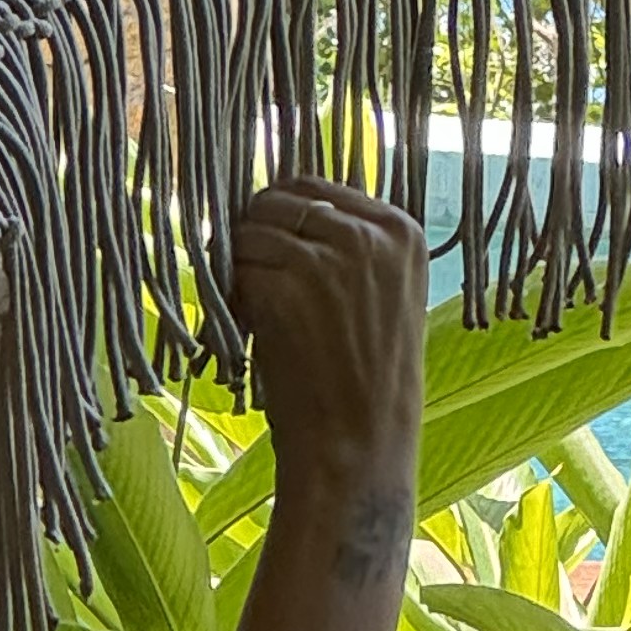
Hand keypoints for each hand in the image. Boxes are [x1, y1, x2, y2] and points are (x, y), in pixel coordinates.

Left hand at [232, 176, 428, 527]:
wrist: (358, 444)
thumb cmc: (367, 381)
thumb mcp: (383, 295)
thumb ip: (351, 246)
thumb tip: (283, 208)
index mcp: (400, 231)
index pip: (315, 186)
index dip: (282, 215)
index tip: (274, 249)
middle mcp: (366, 235)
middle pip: (275, 201)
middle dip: (256, 238)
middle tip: (257, 285)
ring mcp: (324, 258)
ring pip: (248, 233)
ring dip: (240, 270)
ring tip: (256, 314)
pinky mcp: (284, 285)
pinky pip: (234, 270)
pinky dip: (230, 298)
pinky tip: (250, 332)